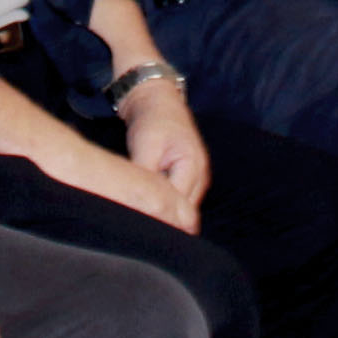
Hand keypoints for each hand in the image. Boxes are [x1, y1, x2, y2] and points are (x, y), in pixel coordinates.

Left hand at [39, 125, 200, 233]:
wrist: (157, 100)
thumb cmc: (152, 120)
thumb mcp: (145, 146)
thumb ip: (145, 176)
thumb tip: (138, 202)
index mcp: (192, 167)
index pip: (179, 208)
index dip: (160, 221)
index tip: (139, 232)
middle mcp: (200, 177)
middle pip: (184, 215)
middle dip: (163, 224)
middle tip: (137, 238)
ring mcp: (195, 180)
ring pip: (181, 211)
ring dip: (163, 217)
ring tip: (139, 229)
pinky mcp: (185, 180)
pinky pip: (176, 202)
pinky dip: (163, 207)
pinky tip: (147, 213)